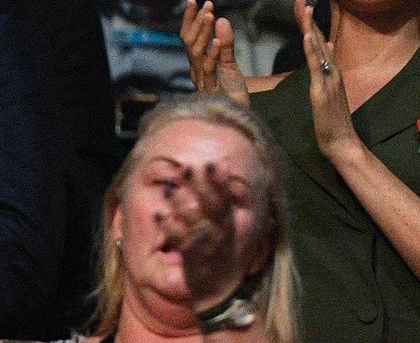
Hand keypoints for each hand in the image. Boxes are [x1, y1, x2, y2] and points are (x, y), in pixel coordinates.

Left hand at [158, 161, 257, 310]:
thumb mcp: (228, 225)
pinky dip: (171, 229)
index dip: (221, 180)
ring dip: (185, 207)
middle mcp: (222, 233)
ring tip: (172, 191)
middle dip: (201, 187)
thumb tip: (225, 166)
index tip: (215, 162)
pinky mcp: (194, 260)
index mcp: (229, 223)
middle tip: (187, 168)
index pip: (227, 198)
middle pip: (213, 207)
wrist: (217, 289)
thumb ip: (226, 200)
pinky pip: (182, 243)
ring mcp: (209, 247)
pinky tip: (159, 216)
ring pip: (198, 223)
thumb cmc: (219, 252)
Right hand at [180, 0, 249, 105]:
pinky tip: (218, 41)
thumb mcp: (229, 65)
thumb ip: (226, 44)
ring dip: (203, 33)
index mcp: (198, 63)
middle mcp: (196, 70)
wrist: (238, 117)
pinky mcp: (213, 89)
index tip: (195, 0)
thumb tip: (221, 19)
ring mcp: (203, 80)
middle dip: (196, 21)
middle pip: (190, 42)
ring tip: (210, 16)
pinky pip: (210, 69)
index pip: (189, 37)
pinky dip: (213, 54)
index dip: (190, 19)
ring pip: (197, 53)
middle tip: (205, 4)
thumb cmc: (231, 93)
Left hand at [295, 0, 359, 157]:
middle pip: (317, 39)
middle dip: (308, 18)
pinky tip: (307, 37)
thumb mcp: (328, 90)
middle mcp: (332, 71)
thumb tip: (325, 46)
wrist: (342, 142)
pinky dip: (312, 51)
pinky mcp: (323, 91)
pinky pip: (317, 67)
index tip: (301, 4)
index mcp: (331, 71)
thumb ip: (326, 68)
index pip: (318, 41)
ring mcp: (329, 80)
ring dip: (309, 27)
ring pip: (318, 49)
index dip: (309, 22)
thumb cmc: (332, 121)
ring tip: (304, 9)